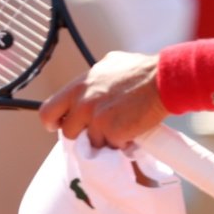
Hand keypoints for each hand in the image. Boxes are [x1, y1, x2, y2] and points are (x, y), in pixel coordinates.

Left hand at [38, 50, 167, 149]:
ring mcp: (96, 119)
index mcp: (79, 85)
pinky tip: (131, 132)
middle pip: (68, 132)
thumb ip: (93, 81)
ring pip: (91, 142)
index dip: (53, 122)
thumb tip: (89, 88)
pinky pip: (111, 147)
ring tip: (121, 127)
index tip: (60, 125)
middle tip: (98, 130)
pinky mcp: (112, 133)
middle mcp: (83, 102)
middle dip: (82, 134)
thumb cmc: (142, 71)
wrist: (164, 80)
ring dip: (104, 140)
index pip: (49, 109)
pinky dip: (120, 144)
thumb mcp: (109, 66)